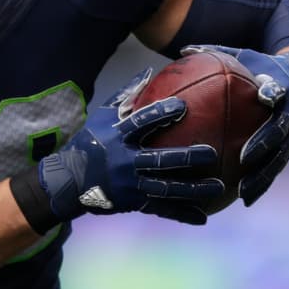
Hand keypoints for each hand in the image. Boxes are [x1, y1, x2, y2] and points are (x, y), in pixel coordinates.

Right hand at [37, 69, 223, 225]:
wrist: (69, 183)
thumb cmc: (90, 143)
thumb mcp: (101, 116)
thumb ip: (126, 95)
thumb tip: (149, 71)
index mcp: (118, 138)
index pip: (142, 123)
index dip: (162, 114)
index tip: (183, 106)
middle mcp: (125, 162)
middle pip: (160, 160)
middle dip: (187, 157)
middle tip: (212, 153)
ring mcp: (131, 186)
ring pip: (167, 189)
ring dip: (194, 189)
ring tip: (219, 187)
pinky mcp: (134, 203)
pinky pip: (162, 209)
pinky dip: (183, 214)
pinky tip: (203, 217)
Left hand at [182, 45, 288, 205]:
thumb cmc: (266, 66)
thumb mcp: (246, 56)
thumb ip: (217, 54)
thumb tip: (182, 49)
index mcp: (281, 88)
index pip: (278, 90)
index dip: (271, 93)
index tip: (263, 97)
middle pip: (279, 131)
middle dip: (264, 144)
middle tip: (243, 158)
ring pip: (279, 158)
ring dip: (262, 176)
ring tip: (243, 193)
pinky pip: (275, 168)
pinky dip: (261, 184)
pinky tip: (243, 199)